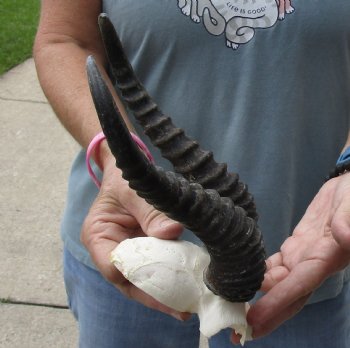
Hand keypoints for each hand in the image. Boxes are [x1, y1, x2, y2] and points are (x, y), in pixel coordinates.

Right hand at [81, 154, 188, 320]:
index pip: (113, 266)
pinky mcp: (141, 250)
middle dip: (154, 296)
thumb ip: (151, 210)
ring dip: (163, 292)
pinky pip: (153, 268)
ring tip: (187, 305)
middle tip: (182, 310)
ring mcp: (126, 252)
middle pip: (128, 281)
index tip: (164, 283)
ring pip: (142, 279)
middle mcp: (108, 249)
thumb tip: (172, 233)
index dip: (137, 276)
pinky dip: (168, 277)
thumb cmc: (124, 178)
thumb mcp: (135, 189)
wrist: (127, 171)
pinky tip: (186, 286)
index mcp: (98, 235)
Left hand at [238, 173, 349, 340]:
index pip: (298, 286)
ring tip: (234, 309)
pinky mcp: (295, 246)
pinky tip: (243, 279)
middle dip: (265, 314)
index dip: (277, 304)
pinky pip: (275, 266)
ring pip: (277, 283)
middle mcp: (311, 263)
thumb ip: (348, 221)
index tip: (255, 321)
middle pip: (286, 295)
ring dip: (257, 298)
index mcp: (326, 257)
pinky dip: (259, 275)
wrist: (348, 187)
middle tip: (237, 331)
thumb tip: (345, 236)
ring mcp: (302, 256)